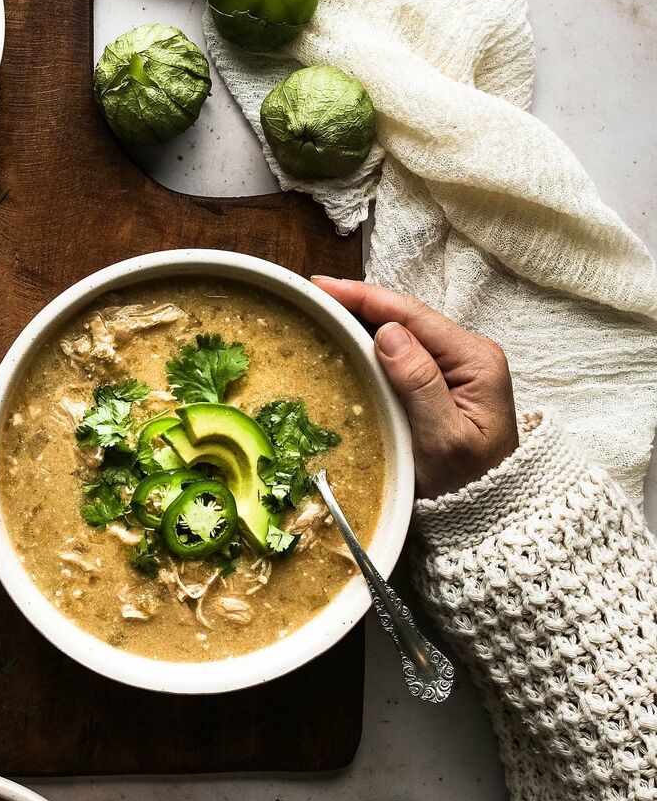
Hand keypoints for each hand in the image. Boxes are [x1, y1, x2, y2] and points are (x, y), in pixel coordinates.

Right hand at [312, 276, 519, 498]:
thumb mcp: (442, 438)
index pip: (413, 316)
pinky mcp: (439, 383)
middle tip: (313, 295)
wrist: (487, 513)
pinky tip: (347, 338)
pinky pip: (401, 354)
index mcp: (475, 360)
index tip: (323, 287)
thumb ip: (419, 383)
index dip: (366, 298)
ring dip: (363, 320)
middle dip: (360, 302)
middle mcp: (467, 355)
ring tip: (323, 309)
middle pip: (407, 317)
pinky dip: (371, 343)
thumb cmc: (466, 482)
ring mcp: (454, 368)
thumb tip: (389, 333)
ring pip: (403, 332)